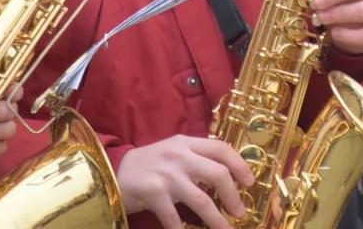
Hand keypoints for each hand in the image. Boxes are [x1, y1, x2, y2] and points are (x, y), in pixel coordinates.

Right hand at [116, 136, 254, 228]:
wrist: (113, 171)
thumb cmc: (149, 164)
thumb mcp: (173, 151)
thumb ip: (196, 156)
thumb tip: (228, 173)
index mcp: (186, 143)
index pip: (221, 148)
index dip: (240, 165)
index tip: (249, 182)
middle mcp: (179, 156)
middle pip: (218, 174)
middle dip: (233, 196)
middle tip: (239, 212)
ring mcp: (166, 174)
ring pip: (202, 200)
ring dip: (216, 220)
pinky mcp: (152, 193)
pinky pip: (174, 218)